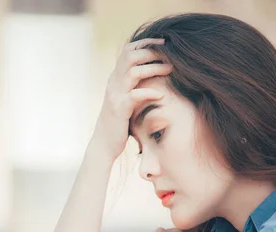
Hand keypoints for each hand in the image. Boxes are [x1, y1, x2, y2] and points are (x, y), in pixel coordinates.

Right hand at [89, 38, 172, 161]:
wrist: (104, 144)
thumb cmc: (120, 124)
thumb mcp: (126, 100)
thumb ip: (134, 86)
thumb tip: (153, 75)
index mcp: (115, 79)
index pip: (128, 51)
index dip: (146, 43)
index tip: (164, 43)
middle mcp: (113, 83)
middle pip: (131, 56)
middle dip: (152, 52)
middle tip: (170, 54)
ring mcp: (115, 96)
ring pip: (133, 71)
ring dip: (154, 68)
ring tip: (171, 69)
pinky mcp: (119, 110)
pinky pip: (134, 96)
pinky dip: (149, 93)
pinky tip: (161, 95)